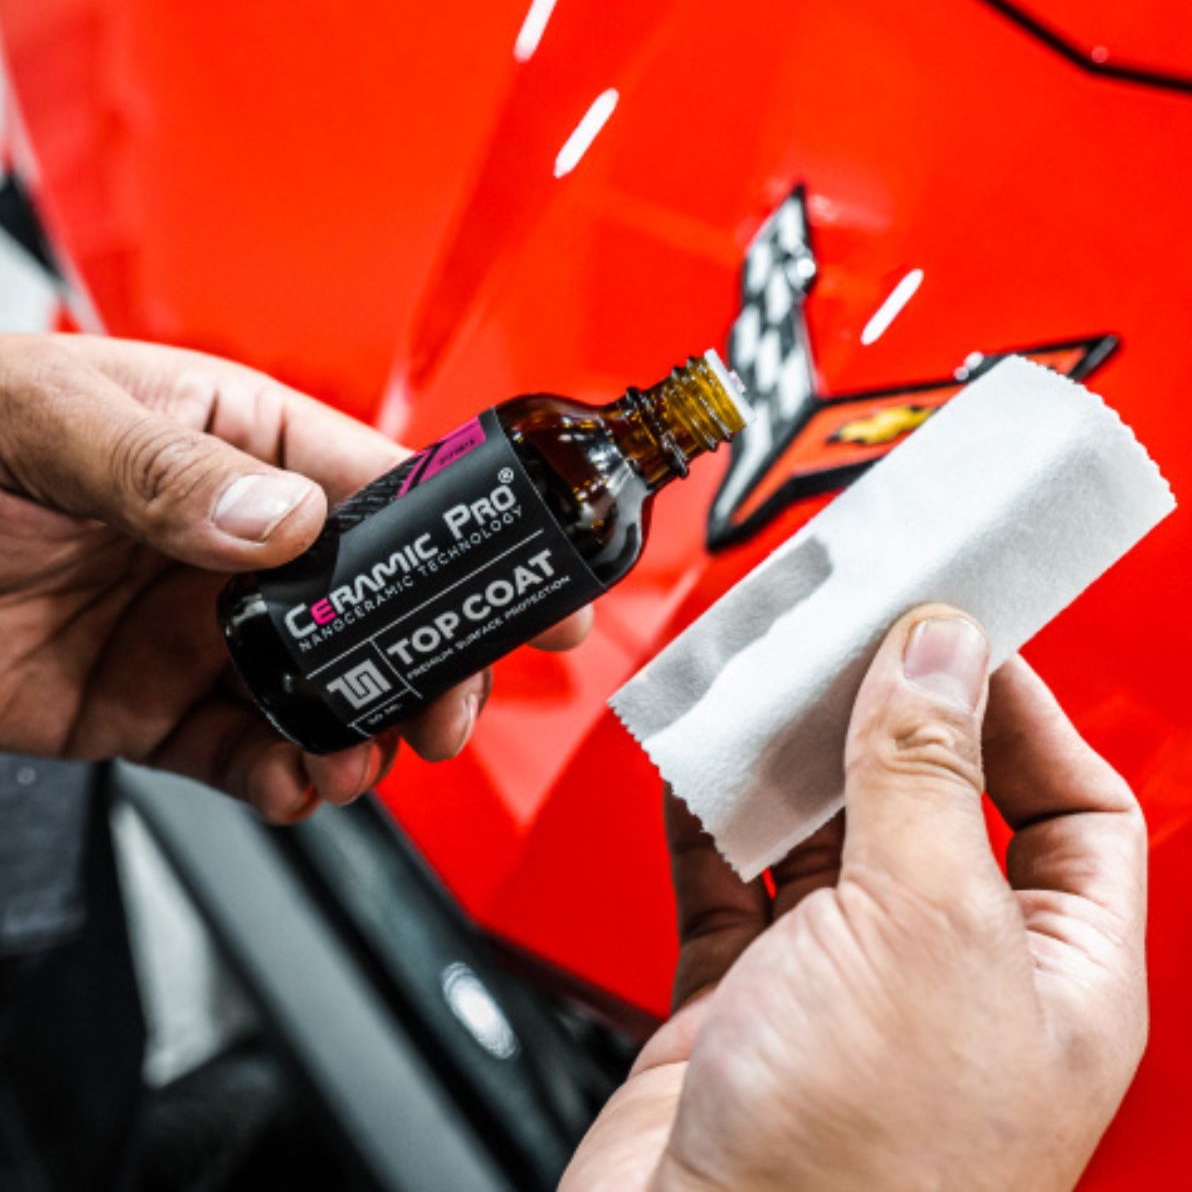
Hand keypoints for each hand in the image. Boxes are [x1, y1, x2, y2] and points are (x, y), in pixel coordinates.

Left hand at [0, 333, 589, 818]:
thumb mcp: (44, 423)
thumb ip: (163, 468)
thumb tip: (279, 522)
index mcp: (237, 441)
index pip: (379, 487)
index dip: (464, 538)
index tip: (525, 585)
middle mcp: (235, 540)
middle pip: (371, 605)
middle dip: (426, 659)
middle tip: (450, 706)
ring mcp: (197, 630)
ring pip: (322, 690)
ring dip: (361, 731)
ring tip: (362, 756)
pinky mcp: (152, 709)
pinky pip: (244, 753)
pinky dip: (286, 779)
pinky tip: (300, 783)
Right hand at [563, 605, 1145, 1191]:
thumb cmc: (859, 1177)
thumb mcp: (923, 928)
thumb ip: (925, 775)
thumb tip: (942, 652)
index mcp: (1048, 974)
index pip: (1070, 806)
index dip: (1021, 710)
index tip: (956, 633)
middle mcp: (947, 976)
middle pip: (933, 806)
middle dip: (887, 721)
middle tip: (845, 641)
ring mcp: (839, 989)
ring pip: (822, 838)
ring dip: (789, 765)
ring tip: (763, 696)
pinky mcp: (743, 1004)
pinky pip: (726, 884)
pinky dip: (706, 822)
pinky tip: (694, 774)